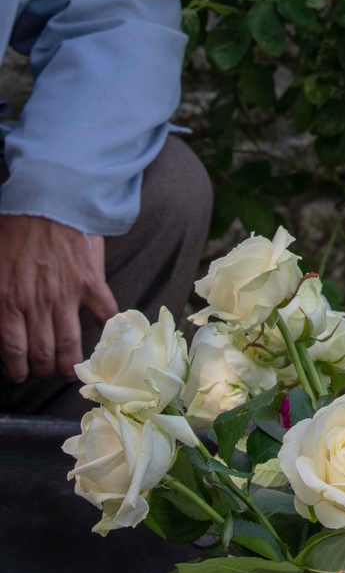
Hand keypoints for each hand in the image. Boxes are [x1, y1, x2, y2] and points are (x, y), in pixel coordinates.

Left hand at [0, 215, 115, 381]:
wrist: (48, 197)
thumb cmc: (14, 227)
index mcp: (8, 300)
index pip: (13, 350)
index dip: (18, 368)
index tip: (20, 374)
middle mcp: (36, 304)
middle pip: (42, 353)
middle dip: (43, 370)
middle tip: (46, 371)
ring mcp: (66, 295)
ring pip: (70, 344)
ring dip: (70, 363)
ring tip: (71, 368)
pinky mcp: (91, 281)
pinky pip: (103, 313)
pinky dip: (105, 328)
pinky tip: (103, 333)